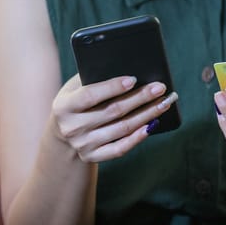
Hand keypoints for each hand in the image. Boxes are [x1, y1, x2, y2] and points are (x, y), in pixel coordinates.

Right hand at [50, 74, 177, 162]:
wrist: (62, 134)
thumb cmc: (75, 102)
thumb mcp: (74, 88)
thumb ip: (92, 78)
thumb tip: (126, 66)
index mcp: (63, 106)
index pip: (90, 95)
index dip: (112, 87)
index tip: (134, 79)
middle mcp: (71, 128)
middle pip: (112, 111)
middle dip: (140, 98)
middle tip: (160, 88)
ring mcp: (82, 145)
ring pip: (121, 129)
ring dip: (146, 115)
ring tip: (163, 103)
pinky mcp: (92, 157)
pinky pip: (119, 148)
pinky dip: (137, 137)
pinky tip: (152, 125)